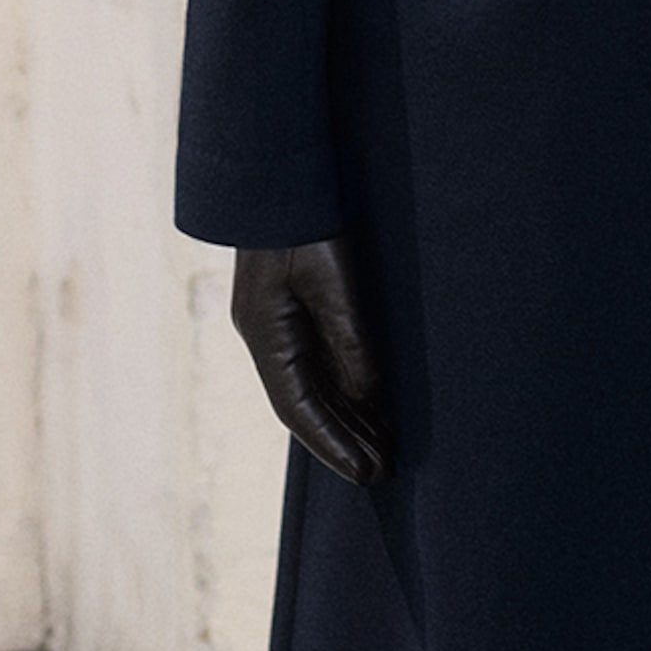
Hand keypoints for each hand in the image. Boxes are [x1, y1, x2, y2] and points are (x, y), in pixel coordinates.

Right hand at [232, 238, 392, 486]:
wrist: (279, 175)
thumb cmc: (305, 221)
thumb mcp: (333, 279)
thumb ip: (351, 338)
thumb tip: (368, 395)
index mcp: (266, 335)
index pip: (300, 409)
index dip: (332, 445)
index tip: (365, 474)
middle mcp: (267, 338)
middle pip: (307, 406)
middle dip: (343, 442)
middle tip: (383, 473)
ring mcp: (277, 326)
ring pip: (314, 388)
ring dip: (347, 420)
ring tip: (383, 451)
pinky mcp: (292, 312)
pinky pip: (319, 364)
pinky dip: (344, 389)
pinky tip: (371, 407)